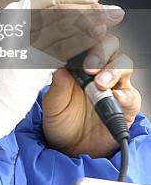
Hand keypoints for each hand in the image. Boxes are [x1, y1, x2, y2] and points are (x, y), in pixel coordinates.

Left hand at [42, 32, 141, 157]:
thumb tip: (61, 70)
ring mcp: (114, 86)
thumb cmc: (60, 121)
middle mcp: (98, 70)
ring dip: (113, 70)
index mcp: (78, 64)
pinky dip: (125, 94)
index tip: (83, 34)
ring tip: (100, 83)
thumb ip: (57, 88)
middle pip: (110, 45)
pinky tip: (115, 97)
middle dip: (101, 50)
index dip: (86, 34)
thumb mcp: (52, 106)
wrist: (71, 150)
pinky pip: (132, 95)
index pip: (86, 40)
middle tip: (89, 66)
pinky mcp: (126, 106)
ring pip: (123, 64)